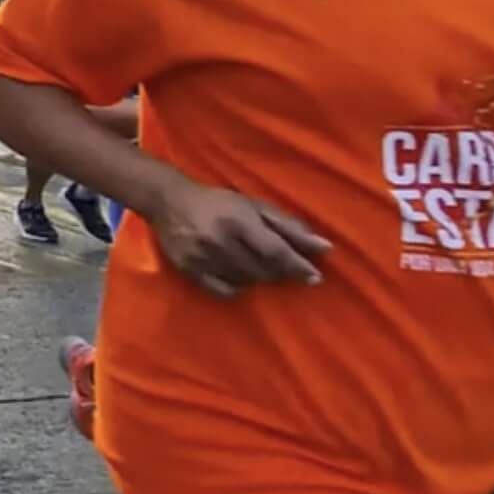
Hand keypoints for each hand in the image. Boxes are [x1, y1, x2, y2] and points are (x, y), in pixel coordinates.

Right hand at [144, 178, 328, 298]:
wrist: (169, 202)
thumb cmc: (219, 202)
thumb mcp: (254, 207)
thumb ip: (289, 227)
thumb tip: (324, 248)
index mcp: (238, 220)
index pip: (275, 250)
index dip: (297, 266)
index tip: (315, 277)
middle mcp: (219, 241)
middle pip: (262, 270)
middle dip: (279, 271)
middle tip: (283, 265)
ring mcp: (202, 258)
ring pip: (246, 281)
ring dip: (258, 276)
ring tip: (256, 263)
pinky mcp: (189, 271)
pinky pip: (224, 291)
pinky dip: (238, 286)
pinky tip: (239, 274)